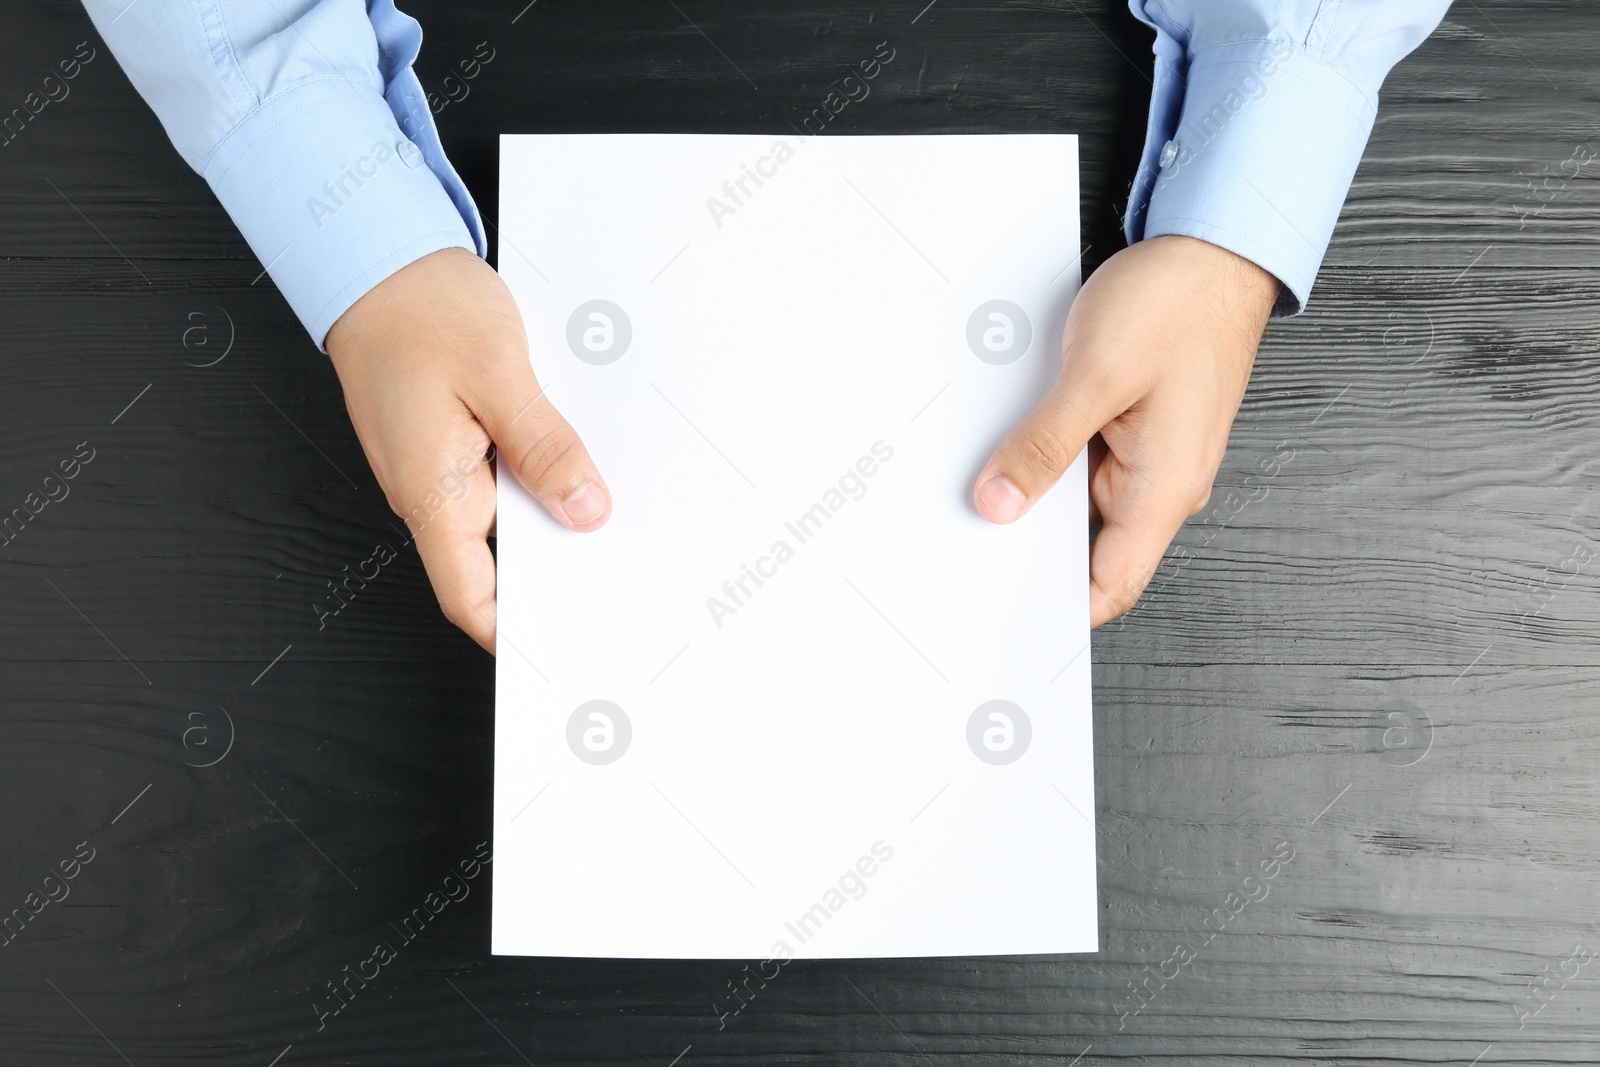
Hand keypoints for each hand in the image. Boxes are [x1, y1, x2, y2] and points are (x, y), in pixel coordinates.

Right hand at [326, 247, 611, 652]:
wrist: (375, 256)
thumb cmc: (421, 307)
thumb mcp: (499, 375)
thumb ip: (544, 448)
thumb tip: (585, 512)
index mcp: (430, 490)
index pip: (471, 597)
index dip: (516, 635)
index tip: (566, 649)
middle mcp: (428, 491)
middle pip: (495, 562)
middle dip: (553, 571)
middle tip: (616, 574)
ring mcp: (436, 466)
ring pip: (503, 515)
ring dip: (549, 514)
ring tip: (608, 511)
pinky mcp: (447, 440)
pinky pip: (498, 475)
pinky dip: (536, 474)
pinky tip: (574, 459)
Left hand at [971, 235, 1277, 626]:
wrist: (1217, 248)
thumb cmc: (1178, 304)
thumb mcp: (1095, 376)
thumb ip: (1044, 447)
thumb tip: (999, 503)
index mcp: (1165, 490)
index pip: (1109, 586)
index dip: (1056, 608)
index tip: (1002, 610)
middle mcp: (1162, 483)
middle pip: (1087, 547)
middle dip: (1030, 544)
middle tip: (969, 535)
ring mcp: (1149, 457)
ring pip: (1079, 501)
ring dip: (1036, 491)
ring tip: (988, 475)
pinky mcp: (1135, 428)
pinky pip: (1084, 462)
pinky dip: (1049, 457)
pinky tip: (1017, 440)